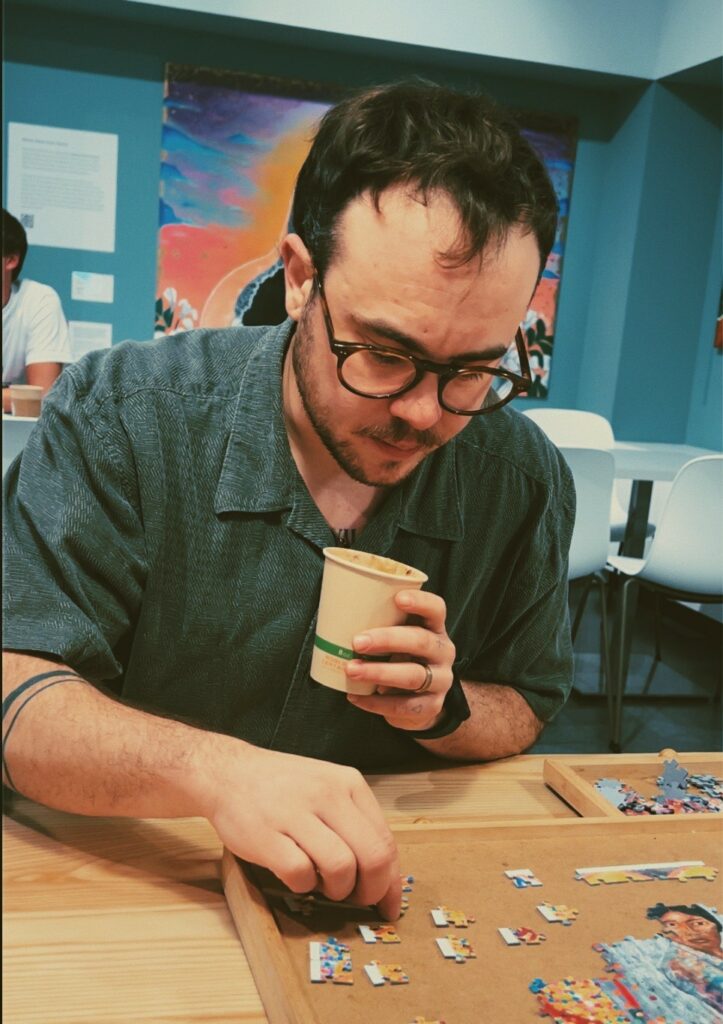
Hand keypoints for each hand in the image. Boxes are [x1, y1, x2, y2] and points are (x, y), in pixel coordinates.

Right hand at [202, 740, 401, 919]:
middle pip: (373, 856)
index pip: (386, 840)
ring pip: (341, 867)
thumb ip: (354, 822)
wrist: (228, 772)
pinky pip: (300, 874)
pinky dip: (303, 886)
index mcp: (348, 783)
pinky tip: (296, 876)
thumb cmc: (281, 786)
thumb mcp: (327, 787)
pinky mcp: (267, 835)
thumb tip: (383, 873)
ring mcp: (296, 813)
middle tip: (357, 899)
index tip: (388, 903)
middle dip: (371, 890)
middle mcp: (327, 794)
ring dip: (337, 890)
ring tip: (324, 885)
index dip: (391, 881)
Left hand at [345, 589, 455, 731]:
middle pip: (421, 641)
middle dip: (388, 640)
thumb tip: (338, 618)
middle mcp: (443, 652)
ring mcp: (441, 680)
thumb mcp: (399, 639)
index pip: (436, 609)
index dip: (420, 602)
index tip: (398, 598)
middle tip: (357, 642)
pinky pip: (404, 706)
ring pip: (413, 676)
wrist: (422, 701)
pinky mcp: (431, 706)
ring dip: (379, 672)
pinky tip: (355, 696)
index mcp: (434, 629)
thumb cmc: (402, 658)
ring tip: (352, 670)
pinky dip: (376, 703)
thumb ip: (382, 627)